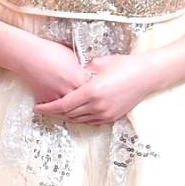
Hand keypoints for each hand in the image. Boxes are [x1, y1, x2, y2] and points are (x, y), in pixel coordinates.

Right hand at [13, 34, 88, 104]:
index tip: (96, 89)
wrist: (29, 56)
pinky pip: (57, 106)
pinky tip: (64, 104)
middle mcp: (70, 89)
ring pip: (71, 107)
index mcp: (79, 77)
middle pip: (83, 100)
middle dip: (86, 99)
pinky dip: (61, 106)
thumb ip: (81, 69)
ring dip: (75, 107)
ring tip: (79, 106)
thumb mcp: (72, 57)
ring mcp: (58, 96)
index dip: (95, 88)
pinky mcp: (47, 99)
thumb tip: (87, 75)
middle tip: (90, 100)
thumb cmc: (49, 52)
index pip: (93, 88)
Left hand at [35, 53, 157, 124]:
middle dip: (54, 113)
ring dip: (67, 116)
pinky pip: (91, 122)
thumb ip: (82, 70)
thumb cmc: (124, 65)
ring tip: (57, 111)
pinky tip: (75, 113)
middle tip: (45, 109)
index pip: (63, 104)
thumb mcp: (99, 63)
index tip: (37, 107)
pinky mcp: (112, 117)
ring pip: (79, 120)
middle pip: (68, 114)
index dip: (48, 107)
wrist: (147, 76)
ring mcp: (105, 113)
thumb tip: (72, 75)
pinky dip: (80, 118)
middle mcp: (97, 106)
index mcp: (91, 91)